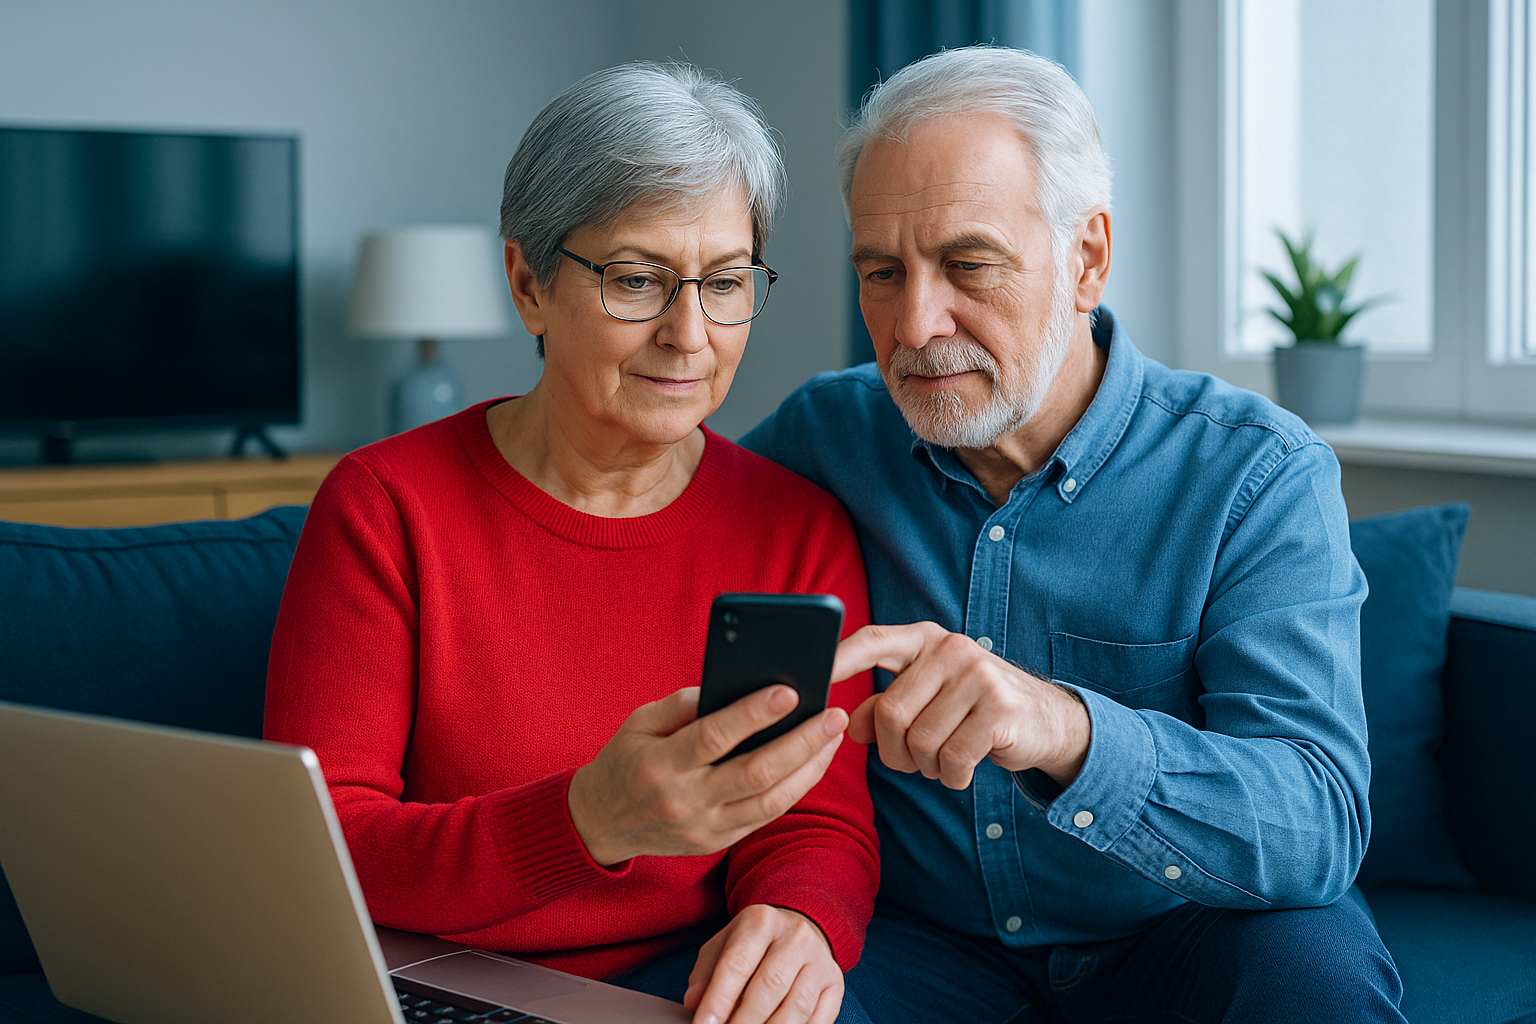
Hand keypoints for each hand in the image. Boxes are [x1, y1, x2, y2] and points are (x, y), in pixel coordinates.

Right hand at [567, 686, 847, 865]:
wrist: (600, 823)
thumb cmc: (625, 760)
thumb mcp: (639, 722)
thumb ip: (682, 704)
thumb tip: (733, 688)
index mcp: (661, 764)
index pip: (714, 737)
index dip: (754, 714)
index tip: (789, 692)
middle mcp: (685, 801)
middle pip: (755, 772)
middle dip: (801, 741)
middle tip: (833, 714)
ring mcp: (703, 828)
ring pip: (770, 800)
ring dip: (809, 767)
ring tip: (833, 737)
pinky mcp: (715, 844)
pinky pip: (765, 817)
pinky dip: (794, 789)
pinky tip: (812, 763)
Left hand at [684, 904, 841, 1023]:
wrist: (799, 928)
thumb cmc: (753, 944)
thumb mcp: (724, 946)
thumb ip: (705, 974)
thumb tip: (694, 1003)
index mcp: (761, 922)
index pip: (737, 964)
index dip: (718, 1000)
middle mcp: (795, 936)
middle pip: (769, 987)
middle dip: (744, 1021)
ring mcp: (820, 960)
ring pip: (796, 1007)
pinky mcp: (835, 983)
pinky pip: (819, 1019)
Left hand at [832, 622, 1089, 788]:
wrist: (1044, 721)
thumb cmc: (971, 710)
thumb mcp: (927, 701)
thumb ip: (883, 709)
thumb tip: (844, 726)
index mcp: (925, 640)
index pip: (873, 641)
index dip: (840, 658)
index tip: (812, 676)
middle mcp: (951, 649)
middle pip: (892, 713)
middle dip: (895, 752)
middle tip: (913, 760)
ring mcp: (979, 675)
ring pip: (920, 741)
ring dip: (926, 766)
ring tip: (945, 758)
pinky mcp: (1001, 708)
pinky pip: (952, 759)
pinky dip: (952, 776)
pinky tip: (964, 767)